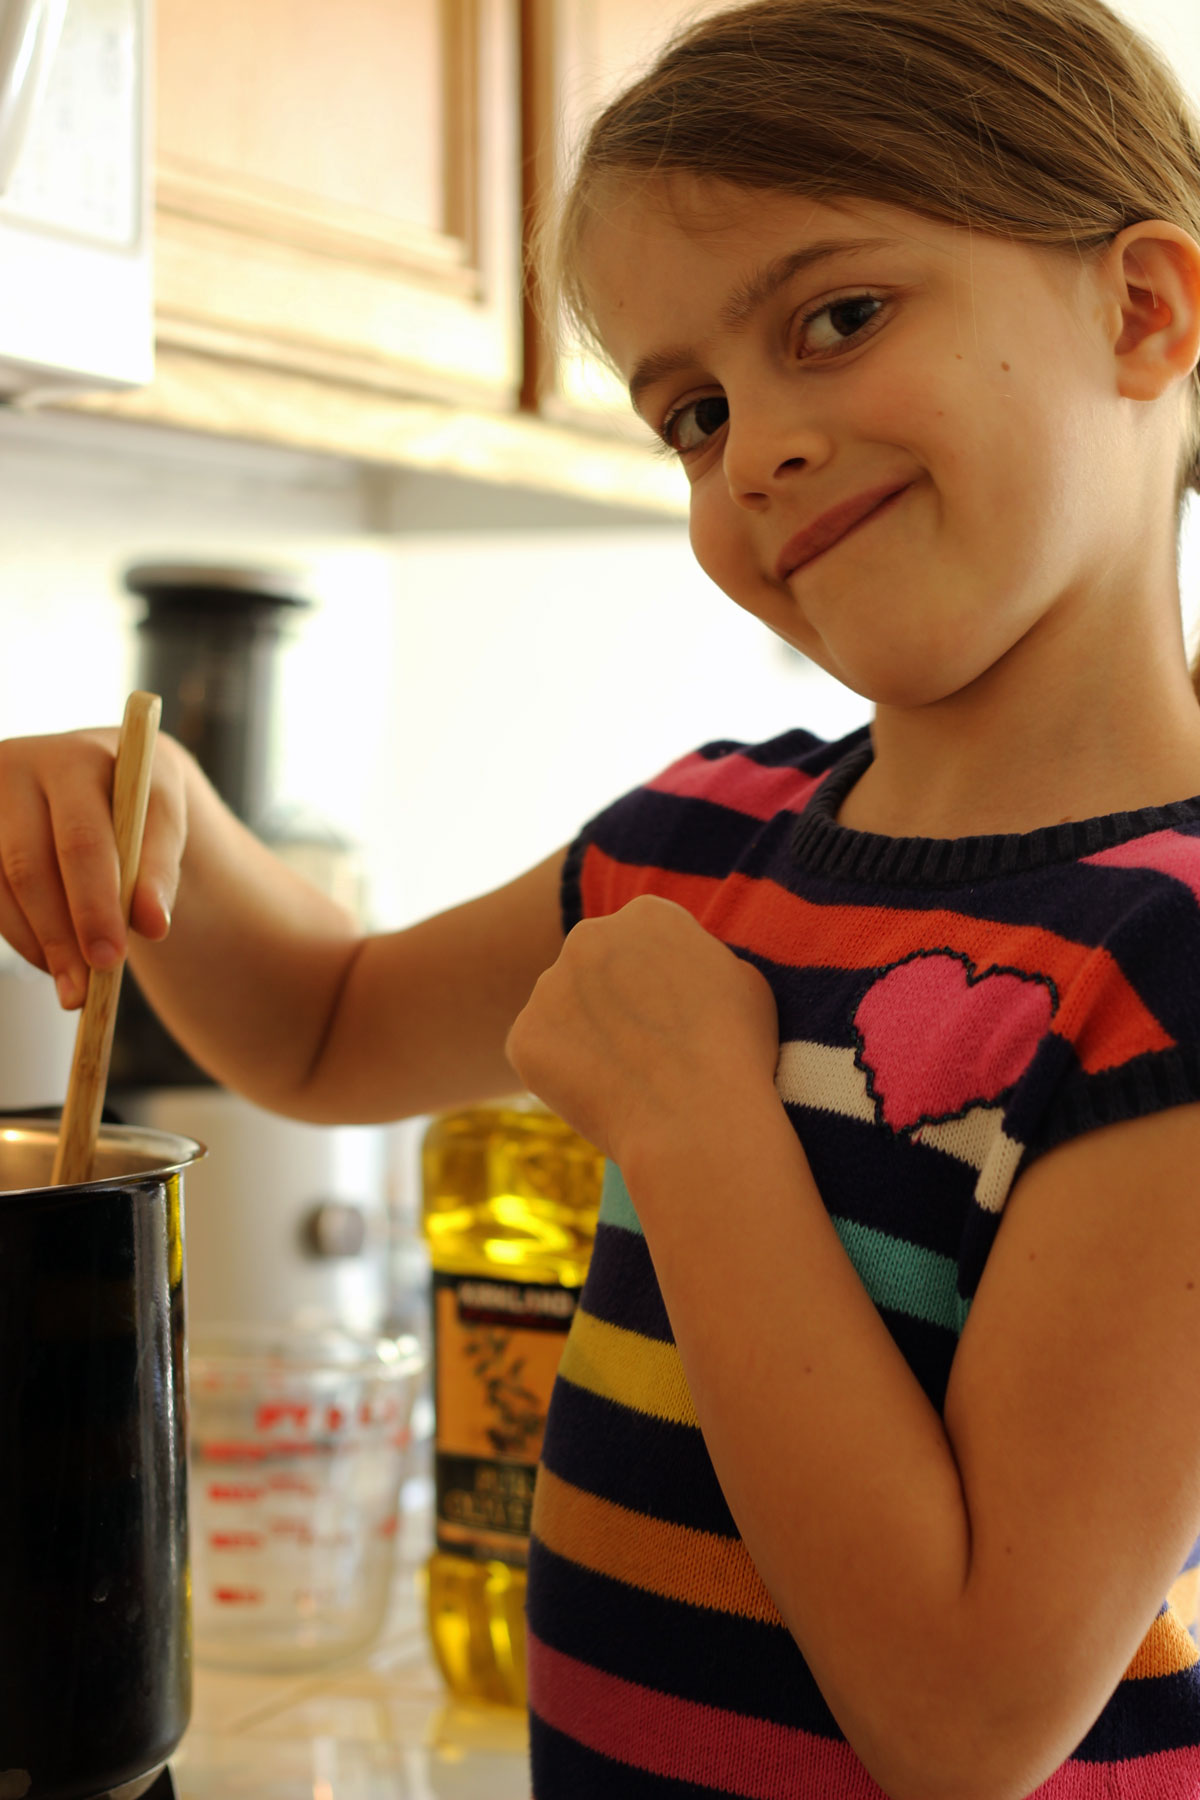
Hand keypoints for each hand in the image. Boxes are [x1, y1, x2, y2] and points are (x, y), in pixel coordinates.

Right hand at [0, 726, 188, 1007]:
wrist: (101, 773)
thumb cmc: (137, 802)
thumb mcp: (163, 822)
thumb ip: (160, 869)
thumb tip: (153, 925)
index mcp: (78, 759)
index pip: (82, 840)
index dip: (96, 903)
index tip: (113, 957)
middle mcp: (19, 766)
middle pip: (31, 866)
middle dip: (63, 934)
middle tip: (87, 990)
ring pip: (4, 885)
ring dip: (39, 943)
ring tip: (75, 987)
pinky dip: (21, 935)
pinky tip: (49, 960)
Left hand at [505, 894, 779, 1167]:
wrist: (696, 1120)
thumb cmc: (735, 1053)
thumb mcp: (742, 981)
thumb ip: (698, 959)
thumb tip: (676, 968)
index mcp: (647, 914)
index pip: (642, 940)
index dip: (657, 982)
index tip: (672, 1019)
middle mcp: (588, 936)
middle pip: (595, 967)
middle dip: (612, 1002)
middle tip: (644, 1052)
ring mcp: (548, 986)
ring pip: (563, 1010)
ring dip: (585, 1037)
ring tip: (628, 1081)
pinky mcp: (523, 1037)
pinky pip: (540, 1054)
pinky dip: (562, 1076)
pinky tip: (601, 1098)